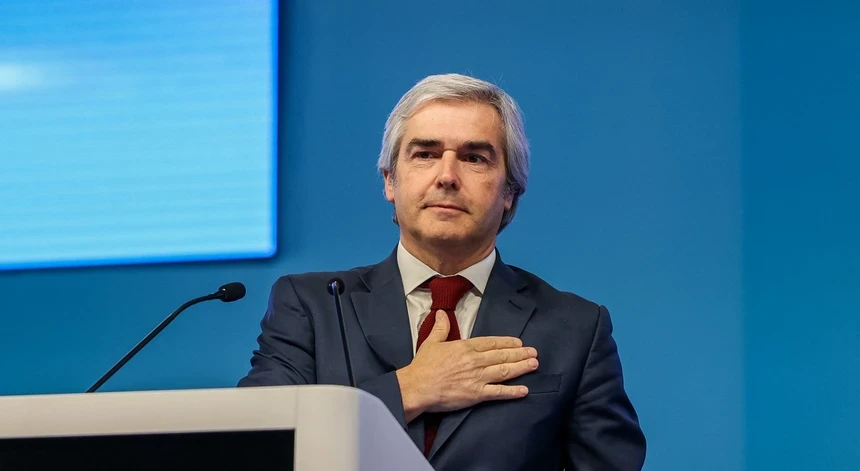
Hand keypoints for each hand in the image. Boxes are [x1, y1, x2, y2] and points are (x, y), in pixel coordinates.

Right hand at [396, 310, 538, 421]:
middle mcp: (475, 361)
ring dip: (521, 367)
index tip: (518, 342)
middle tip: (534, 352)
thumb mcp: (431, 342)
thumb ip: (441, 328)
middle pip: (502, 356)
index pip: (491, 342)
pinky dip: (512, 392)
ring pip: (504, 372)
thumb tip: (442, 313)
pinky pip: (498, 393)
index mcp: (465, 347)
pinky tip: (524, 390)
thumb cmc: (423, 366)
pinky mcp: (476, 394)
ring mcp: (477, 378)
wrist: (417, 387)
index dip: (507, 342)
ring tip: (534, 365)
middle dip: (520, 354)